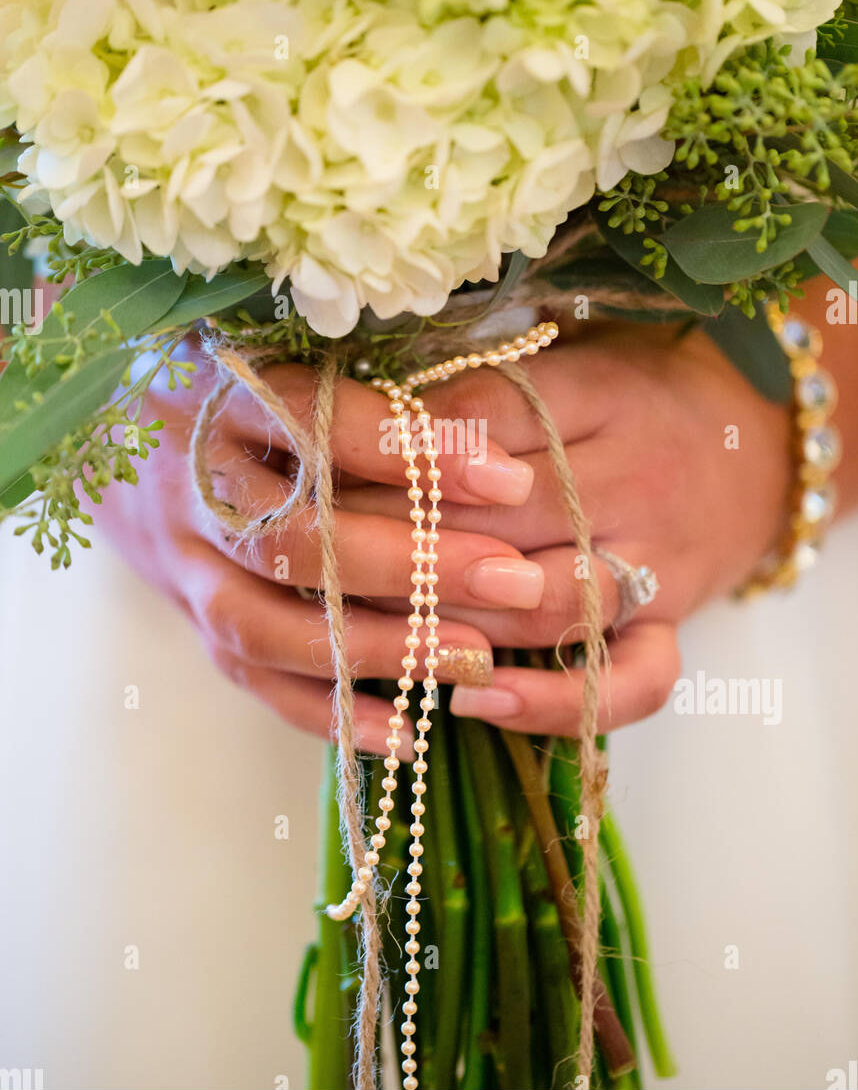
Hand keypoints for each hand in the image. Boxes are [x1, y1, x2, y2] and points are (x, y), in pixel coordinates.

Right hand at [92, 336, 547, 755]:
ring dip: (378, 649)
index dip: (412, 451)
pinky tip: (409, 734)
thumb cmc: (235, 379)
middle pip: (295, 539)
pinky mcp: (193, 622)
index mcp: (220, 395)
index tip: (509, 478)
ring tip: (476, 657)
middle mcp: (193, 487)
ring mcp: (185, 565)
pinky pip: (256, 679)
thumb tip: (492, 445)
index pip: (316, 422)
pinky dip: (331, 714)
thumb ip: (370, 392)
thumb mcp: (288, 354)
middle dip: (412, 566)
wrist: (112, 425)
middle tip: (513, 581)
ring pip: (267, 624)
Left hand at [341, 321, 791, 734]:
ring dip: (456, 621)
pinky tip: (475, 703)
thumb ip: (480, 386)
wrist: (757, 443)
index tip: (319, 472)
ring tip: (375, 628)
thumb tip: (361, 414)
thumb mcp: (567, 361)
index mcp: (600, 395)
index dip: (393, 455)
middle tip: (320, 560)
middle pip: (503, 520)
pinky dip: (554, 702)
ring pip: (547, 603)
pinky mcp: (673, 625)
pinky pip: (629, 683)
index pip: (479, 425)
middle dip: (403, 545)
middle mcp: (633, 481)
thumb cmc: (638, 395)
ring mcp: (657, 562)